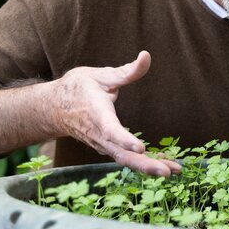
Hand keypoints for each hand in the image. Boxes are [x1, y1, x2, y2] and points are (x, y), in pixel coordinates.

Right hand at [51, 51, 180, 176]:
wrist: (54, 108)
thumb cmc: (77, 88)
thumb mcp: (100, 75)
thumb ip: (126, 71)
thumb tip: (146, 56)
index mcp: (97, 113)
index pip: (110, 129)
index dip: (124, 139)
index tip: (139, 147)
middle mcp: (99, 134)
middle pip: (121, 154)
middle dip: (144, 164)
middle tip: (167, 172)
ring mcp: (103, 144)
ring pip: (126, 159)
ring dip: (149, 167)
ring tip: (174, 171)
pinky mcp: (108, 147)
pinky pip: (126, 158)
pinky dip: (144, 163)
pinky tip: (165, 165)